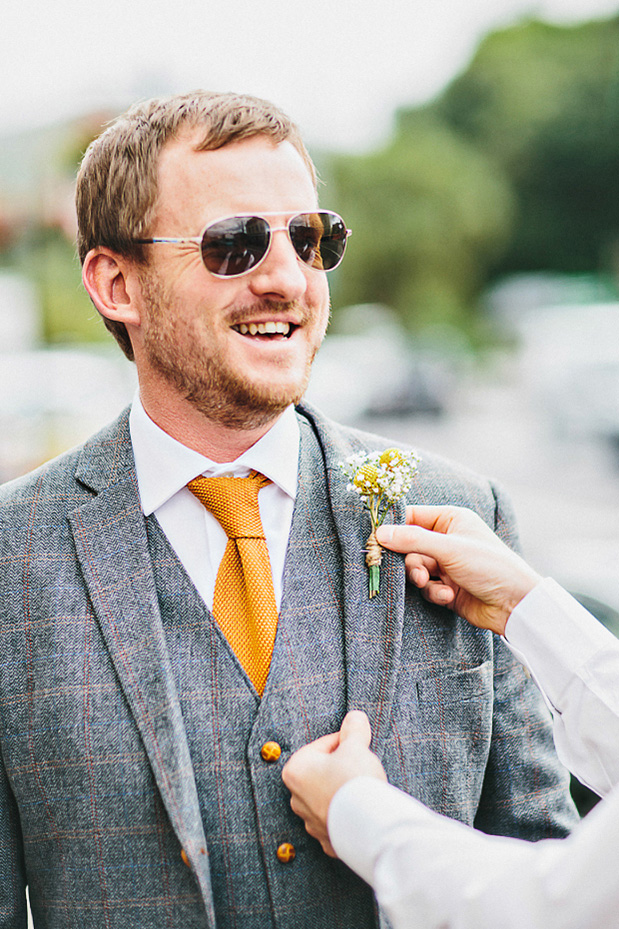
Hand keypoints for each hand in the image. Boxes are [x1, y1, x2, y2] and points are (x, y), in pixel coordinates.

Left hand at [282, 711, 386, 856]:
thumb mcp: (355, 746)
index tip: (358, 744)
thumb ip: (353, 729)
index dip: (344, 742)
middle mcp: (297, 798)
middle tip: (361, 765)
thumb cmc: (354, 780)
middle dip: (341, 767)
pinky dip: (348, 814)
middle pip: (323, 773)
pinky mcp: (327, 841)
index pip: (322, 746)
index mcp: (296, 770)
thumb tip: (355, 717)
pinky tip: (362, 810)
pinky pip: (338, 820)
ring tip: (364, 789)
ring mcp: (311, 822)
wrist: (368, 825)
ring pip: (329, 797)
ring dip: (343, 791)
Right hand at [376, 505, 541, 635]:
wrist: (514, 604)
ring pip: (415, 569)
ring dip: (422, 580)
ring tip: (434, 586)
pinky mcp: (446, 586)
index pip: (411, 517)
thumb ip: (413, 540)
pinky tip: (448, 596)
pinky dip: (433, 592)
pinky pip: (426, 587)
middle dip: (411, 563)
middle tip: (415, 574)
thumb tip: (379, 533)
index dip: (394, 529)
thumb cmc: (489, 566)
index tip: (376, 541)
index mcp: (450, 519)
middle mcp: (446, 539)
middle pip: (409, 547)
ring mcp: (446, 564)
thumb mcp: (449, 549)